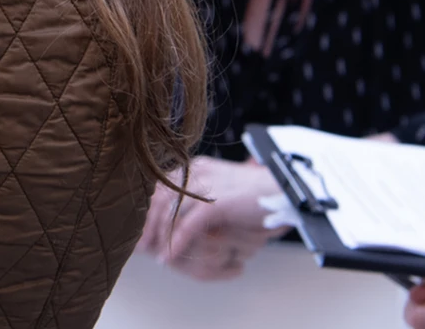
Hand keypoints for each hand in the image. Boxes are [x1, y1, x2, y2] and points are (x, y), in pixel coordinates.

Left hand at [136, 156, 288, 280]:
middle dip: (147, 225)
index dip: (146, 210)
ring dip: (159, 237)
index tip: (139, 230)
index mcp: (195, 168)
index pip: (159, 187)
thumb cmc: (254, 195)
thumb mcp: (220, 189)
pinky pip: (188, 226)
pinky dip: (176, 243)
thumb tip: (177, 211)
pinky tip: (170, 257)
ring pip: (170, 214)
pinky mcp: (217, 203)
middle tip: (140, 247)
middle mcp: (197, 173)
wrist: (285, 192)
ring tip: (155, 254)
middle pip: (159, 200)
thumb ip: (198, 195)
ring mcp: (206, 186)